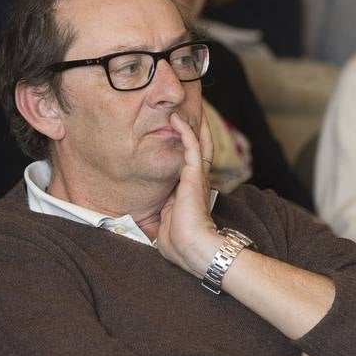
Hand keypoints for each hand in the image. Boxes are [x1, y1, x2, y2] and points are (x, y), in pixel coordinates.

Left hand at [155, 110, 221, 277]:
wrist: (190, 248)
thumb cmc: (179, 242)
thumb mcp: (167, 223)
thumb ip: (164, 213)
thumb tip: (155, 216)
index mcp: (191, 191)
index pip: (190, 164)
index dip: (186, 149)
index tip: (179, 136)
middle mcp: (197, 180)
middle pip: (200, 148)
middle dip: (196, 130)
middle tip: (190, 111)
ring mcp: (198, 176)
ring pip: (199, 142)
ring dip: (192, 124)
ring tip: (185, 108)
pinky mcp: (194, 173)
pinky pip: (191, 145)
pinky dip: (185, 130)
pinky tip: (176, 118)